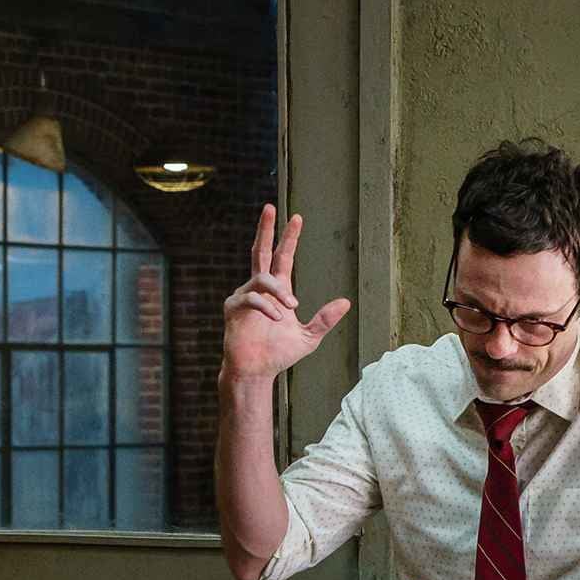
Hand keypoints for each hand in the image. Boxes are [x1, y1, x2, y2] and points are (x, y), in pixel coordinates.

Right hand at [221, 204, 351, 381]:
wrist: (257, 372)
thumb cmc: (278, 355)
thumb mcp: (308, 337)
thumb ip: (325, 320)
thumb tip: (346, 302)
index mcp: (278, 291)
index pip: (283, 257)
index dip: (289, 238)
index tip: (297, 218)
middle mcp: (260, 288)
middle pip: (261, 250)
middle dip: (266, 229)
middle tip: (271, 208)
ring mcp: (244, 296)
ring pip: (262, 278)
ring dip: (279, 291)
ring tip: (290, 308)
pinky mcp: (233, 307)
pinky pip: (252, 298)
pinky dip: (267, 307)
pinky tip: (277, 318)